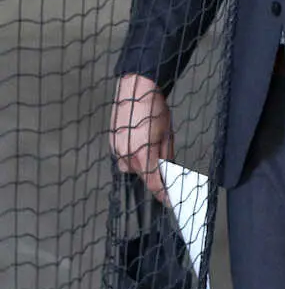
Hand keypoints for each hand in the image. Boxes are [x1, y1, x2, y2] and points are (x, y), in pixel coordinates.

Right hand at [110, 74, 173, 202]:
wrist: (136, 89)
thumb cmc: (154, 109)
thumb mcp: (167, 135)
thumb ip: (166, 157)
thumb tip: (168, 172)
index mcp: (143, 155)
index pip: (153, 184)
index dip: (162, 194)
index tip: (169, 200)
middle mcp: (126, 155)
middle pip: (142, 176)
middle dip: (154, 175)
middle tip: (165, 169)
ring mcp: (116, 149)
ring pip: (131, 167)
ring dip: (142, 164)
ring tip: (150, 146)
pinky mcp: (112, 142)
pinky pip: (123, 156)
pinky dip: (132, 154)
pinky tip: (140, 141)